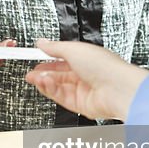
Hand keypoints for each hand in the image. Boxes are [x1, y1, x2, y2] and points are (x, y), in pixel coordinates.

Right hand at [25, 40, 147, 120]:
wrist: (117, 88)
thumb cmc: (105, 66)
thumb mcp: (74, 49)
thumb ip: (55, 47)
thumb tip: (42, 42)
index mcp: (86, 58)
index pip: (62, 57)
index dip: (48, 57)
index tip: (35, 56)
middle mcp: (85, 74)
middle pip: (59, 74)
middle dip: (43, 72)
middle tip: (31, 71)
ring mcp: (83, 90)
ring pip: (58, 86)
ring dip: (44, 81)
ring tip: (34, 77)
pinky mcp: (80, 104)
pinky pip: (60, 97)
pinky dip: (50, 90)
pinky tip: (43, 83)